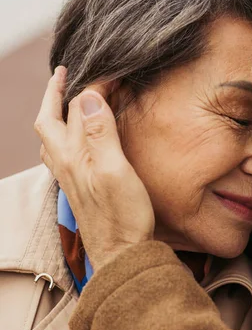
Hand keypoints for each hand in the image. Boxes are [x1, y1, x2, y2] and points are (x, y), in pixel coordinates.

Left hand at [34, 67, 154, 269]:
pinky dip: (64, 135)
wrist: (121, 255)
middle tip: (66, 74)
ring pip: (52, 138)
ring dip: (55, 114)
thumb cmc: (122, 217)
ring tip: (65, 101)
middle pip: (52, 120)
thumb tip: (87, 97)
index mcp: (72, 156)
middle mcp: (65, 164)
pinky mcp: (79, 188)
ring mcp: (70, 177)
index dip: (92, 88)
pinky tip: (75, 140)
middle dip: (57, 94)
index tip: (110, 75)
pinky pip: (62, 153)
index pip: (76, 109)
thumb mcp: (115, 171)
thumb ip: (100, 134)